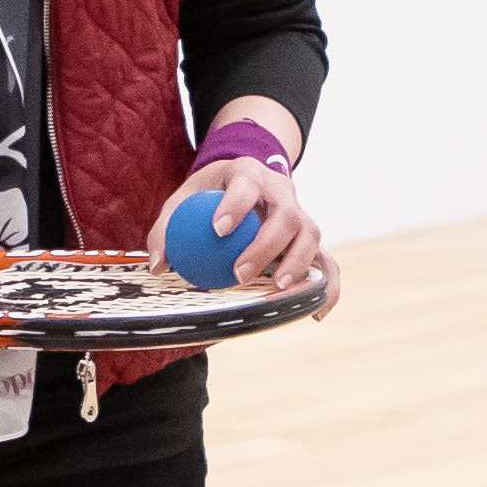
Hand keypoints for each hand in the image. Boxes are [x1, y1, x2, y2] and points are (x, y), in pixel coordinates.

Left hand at [164, 150, 334, 304]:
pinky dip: (328, 286)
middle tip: (238, 273)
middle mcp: (282, 190)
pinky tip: (314, 314)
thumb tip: (159, 266)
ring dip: (297, 262)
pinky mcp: (310, 238)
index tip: (218, 230)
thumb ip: (166, 230)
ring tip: (277, 288)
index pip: (246, 184)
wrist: (245, 181)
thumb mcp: (182, 200)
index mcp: (249, 173)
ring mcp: (301, 213)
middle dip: (265, 245)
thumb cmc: (208, 195)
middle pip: (286, 214)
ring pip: (310, 235)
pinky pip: (327, 263)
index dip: (236, 205)